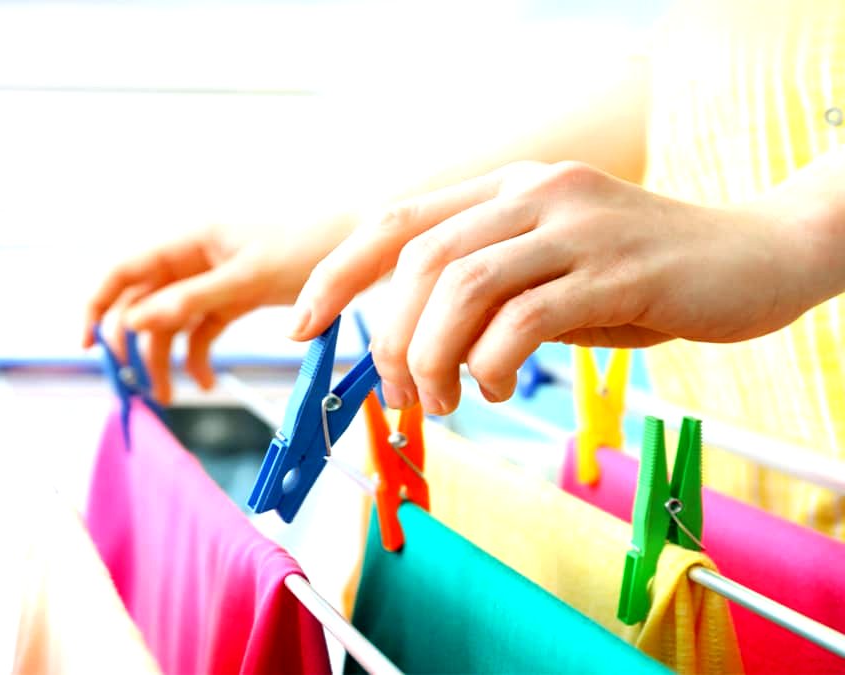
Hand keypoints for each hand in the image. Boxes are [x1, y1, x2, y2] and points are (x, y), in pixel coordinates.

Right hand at [84, 219, 347, 403]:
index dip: (97, 305)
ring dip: (166, 357)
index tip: (86, 346)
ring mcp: (214, 278)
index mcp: (189, 240)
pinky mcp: (235, 297)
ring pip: (171, 321)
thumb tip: (132, 323)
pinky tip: (209, 382)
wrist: (362, 245)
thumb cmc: (307, 247)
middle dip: (133, 344)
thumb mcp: (246, 278)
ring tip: (171, 397)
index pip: (125, 271)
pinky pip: (202, 329)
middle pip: (142, 301)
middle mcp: (194, 257)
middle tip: (135, 384)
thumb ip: (188, 300)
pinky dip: (200, 355)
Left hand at [290, 160, 815, 414]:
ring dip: (434, 356)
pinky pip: (525, 317)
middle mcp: (534, 193)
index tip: (302, 326)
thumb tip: (412, 347)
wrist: (759, 258)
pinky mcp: (619, 269)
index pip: (397, 220)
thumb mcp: (552, 273)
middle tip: (403, 397)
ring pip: (463, 285)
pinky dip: (494, 364)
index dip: (338, 272)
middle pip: (420, 258)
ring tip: (446, 403)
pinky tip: (501, 389)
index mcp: (508, 190)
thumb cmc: (644, 276)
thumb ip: (489, 294)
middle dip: (391, 338)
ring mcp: (577, 225)